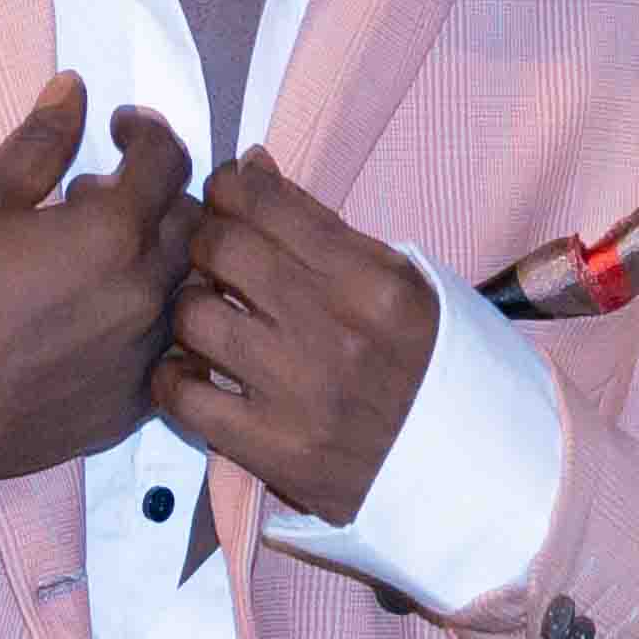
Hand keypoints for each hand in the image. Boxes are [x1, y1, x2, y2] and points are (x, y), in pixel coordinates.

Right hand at [0, 76, 193, 488]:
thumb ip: (39, 144)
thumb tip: (74, 89)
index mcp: (111, 233)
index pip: (168, 161)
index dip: (146, 133)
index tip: (119, 131)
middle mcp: (145, 293)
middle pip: (191, 221)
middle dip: (157, 194)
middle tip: (98, 197)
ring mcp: (144, 354)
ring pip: (184, 287)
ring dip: (156, 259)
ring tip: (96, 260)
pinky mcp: (132, 404)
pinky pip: (168, 348)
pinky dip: (148, 320)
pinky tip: (97, 317)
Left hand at [151, 155, 440, 530]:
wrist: (464, 471)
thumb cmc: (426, 365)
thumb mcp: (401, 284)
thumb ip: (322, 227)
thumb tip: (250, 167)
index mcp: (373, 283)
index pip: (266, 204)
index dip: (229, 189)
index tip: (226, 197)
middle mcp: (335, 331)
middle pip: (221, 249)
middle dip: (204, 241)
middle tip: (211, 258)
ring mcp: (300, 393)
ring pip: (193, 318)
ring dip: (189, 311)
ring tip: (208, 321)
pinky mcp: (272, 449)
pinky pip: (183, 397)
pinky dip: (174, 379)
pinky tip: (193, 374)